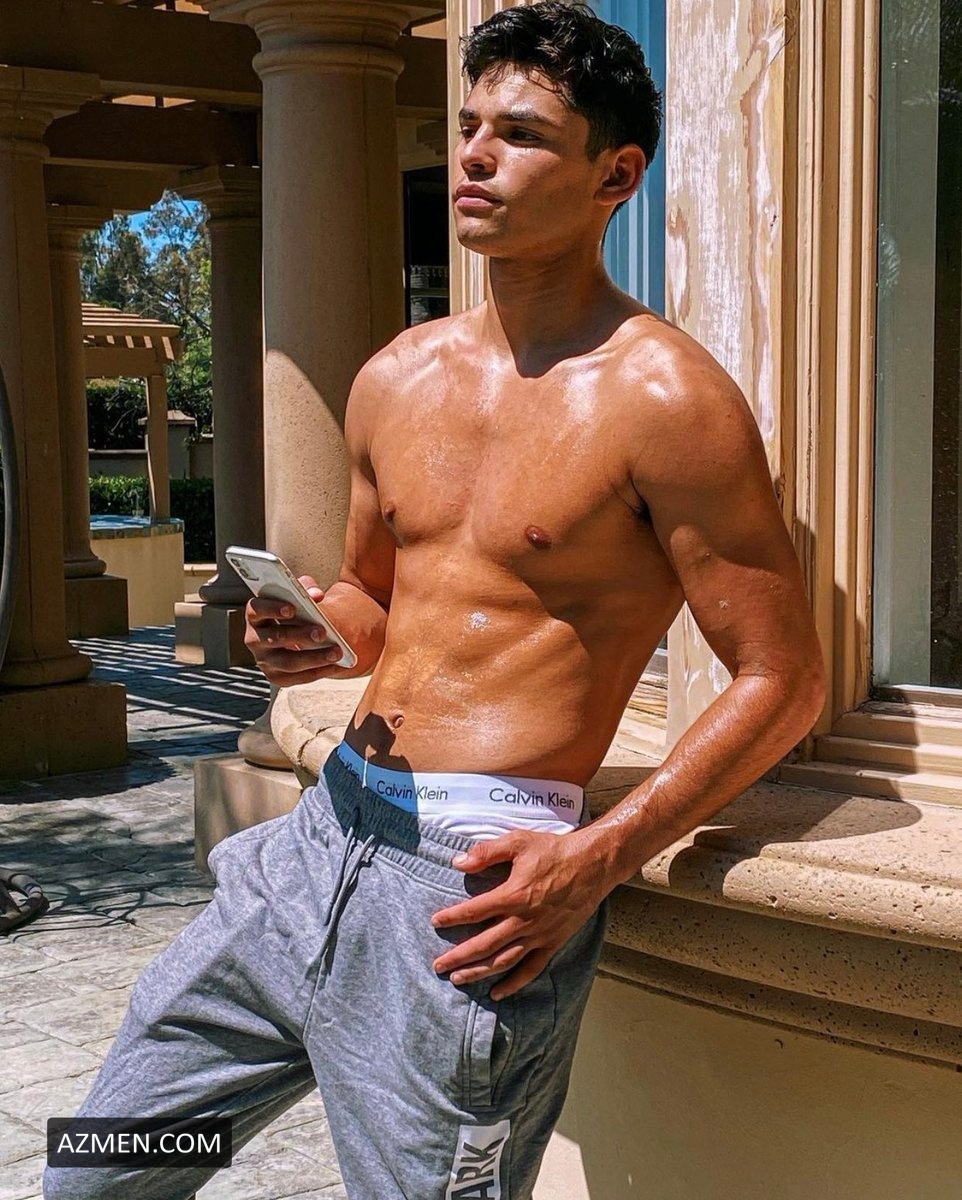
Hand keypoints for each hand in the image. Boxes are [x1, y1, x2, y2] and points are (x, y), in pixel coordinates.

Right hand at [244, 574, 349, 686]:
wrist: (297, 635)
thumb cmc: (295, 610)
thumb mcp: (298, 595)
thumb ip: (306, 588)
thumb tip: (316, 594)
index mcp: (256, 616)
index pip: (255, 610)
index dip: (272, 609)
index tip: (292, 608)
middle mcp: (255, 640)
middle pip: (274, 638)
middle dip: (299, 635)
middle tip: (322, 631)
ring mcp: (265, 661)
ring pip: (288, 662)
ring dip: (314, 657)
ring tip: (337, 651)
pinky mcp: (277, 677)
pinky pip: (299, 677)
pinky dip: (321, 671)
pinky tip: (339, 665)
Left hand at [430, 827, 609, 999]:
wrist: (593, 864)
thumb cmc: (554, 850)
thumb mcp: (518, 842)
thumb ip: (487, 852)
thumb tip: (458, 863)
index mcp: (514, 894)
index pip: (475, 911)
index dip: (453, 917)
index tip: (436, 922)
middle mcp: (524, 920)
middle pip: (484, 944)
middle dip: (459, 956)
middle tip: (438, 965)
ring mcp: (540, 934)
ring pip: (504, 960)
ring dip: (479, 972)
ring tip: (458, 979)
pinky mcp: (554, 942)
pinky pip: (532, 969)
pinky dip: (514, 983)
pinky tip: (498, 993)